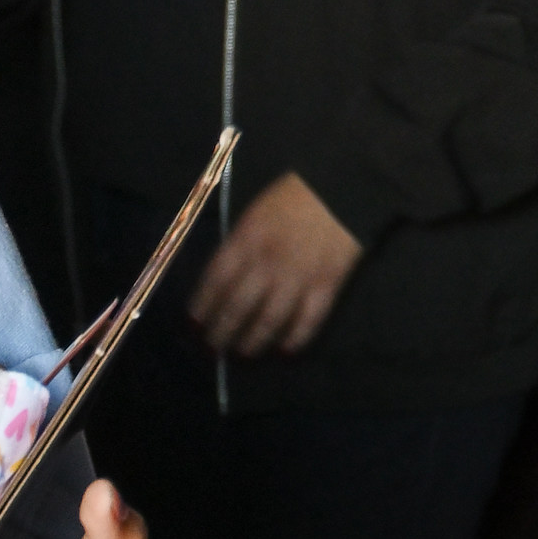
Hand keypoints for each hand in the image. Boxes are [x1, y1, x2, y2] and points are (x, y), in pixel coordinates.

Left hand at [189, 174, 363, 357]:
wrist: (344, 183)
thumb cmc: (294, 195)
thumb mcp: (254, 214)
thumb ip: (238, 246)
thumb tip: (222, 280)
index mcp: (244, 241)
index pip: (214, 282)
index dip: (201, 307)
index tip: (193, 325)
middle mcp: (265, 264)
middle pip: (236, 308)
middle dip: (221, 333)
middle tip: (214, 349)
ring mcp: (297, 277)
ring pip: (268, 321)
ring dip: (253, 342)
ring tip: (243, 354)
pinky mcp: (327, 284)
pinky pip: (308, 320)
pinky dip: (295, 339)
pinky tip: (285, 351)